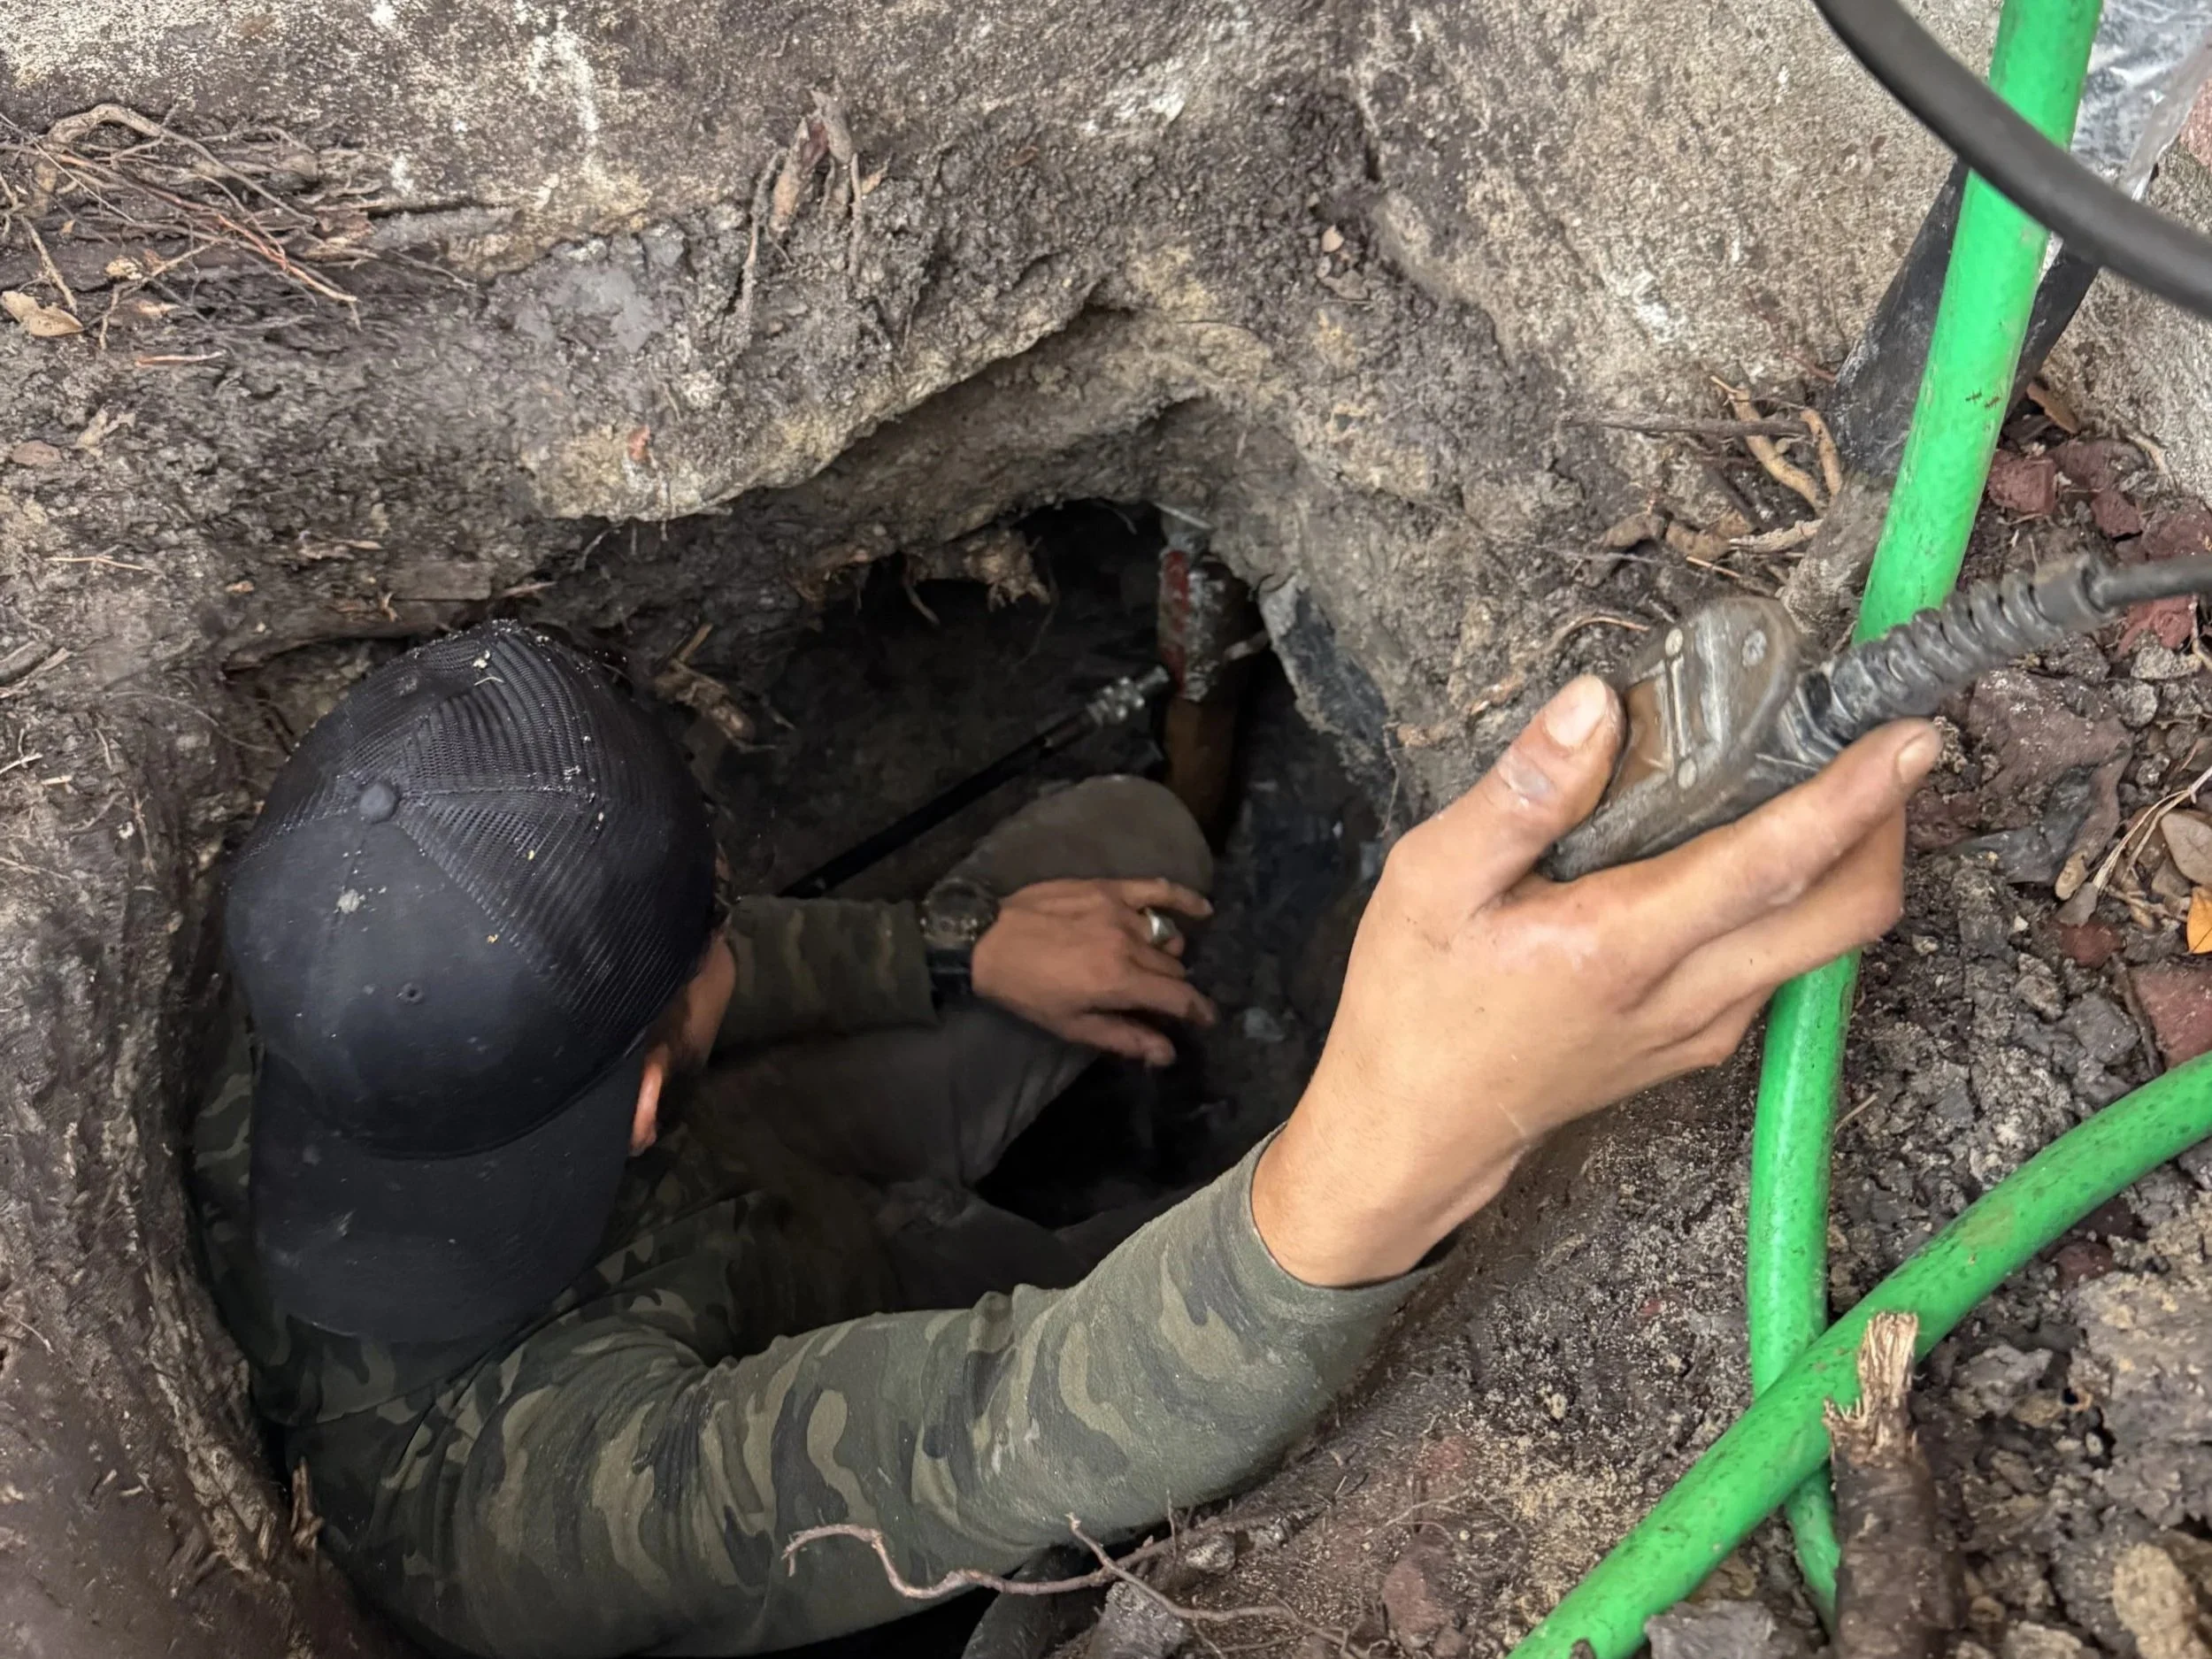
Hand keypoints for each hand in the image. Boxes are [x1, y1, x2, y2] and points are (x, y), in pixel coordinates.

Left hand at [971, 878, 1217, 1065]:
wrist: (986, 941)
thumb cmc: (1027, 990)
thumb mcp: (1071, 1025)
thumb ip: (1125, 1037)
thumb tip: (1167, 1054)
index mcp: (1119, 981)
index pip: (1179, 997)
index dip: (1198, 1012)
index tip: (1206, 1021)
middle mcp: (1128, 943)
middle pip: (1173, 967)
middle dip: (1172, 987)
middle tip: (1157, 998)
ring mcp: (1120, 911)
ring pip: (1166, 936)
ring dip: (1168, 954)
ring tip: (1153, 964)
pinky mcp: (1108, 888)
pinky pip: (1157, 888)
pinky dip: (1182, 898)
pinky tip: (1201, 909)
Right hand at [1252, 674, 1938, 1286]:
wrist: (1413, 1134)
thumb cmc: (1413, 1004)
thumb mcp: (1430, 880)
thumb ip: (1522, 794)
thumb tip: (1596, 703)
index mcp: (1621, 948)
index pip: (1771, 866)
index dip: (1855, 798)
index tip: (1912, 736)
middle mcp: (1688, 997)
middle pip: (1845, 915)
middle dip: (1888, 826)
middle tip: (1884, 746)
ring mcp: (1703, 1029)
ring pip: (1824, 943)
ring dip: (1850, 861)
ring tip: (1825, 780)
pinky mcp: (1698, 1043)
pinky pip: (1782, 964)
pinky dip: (1800, 900)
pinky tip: (1754, 852)